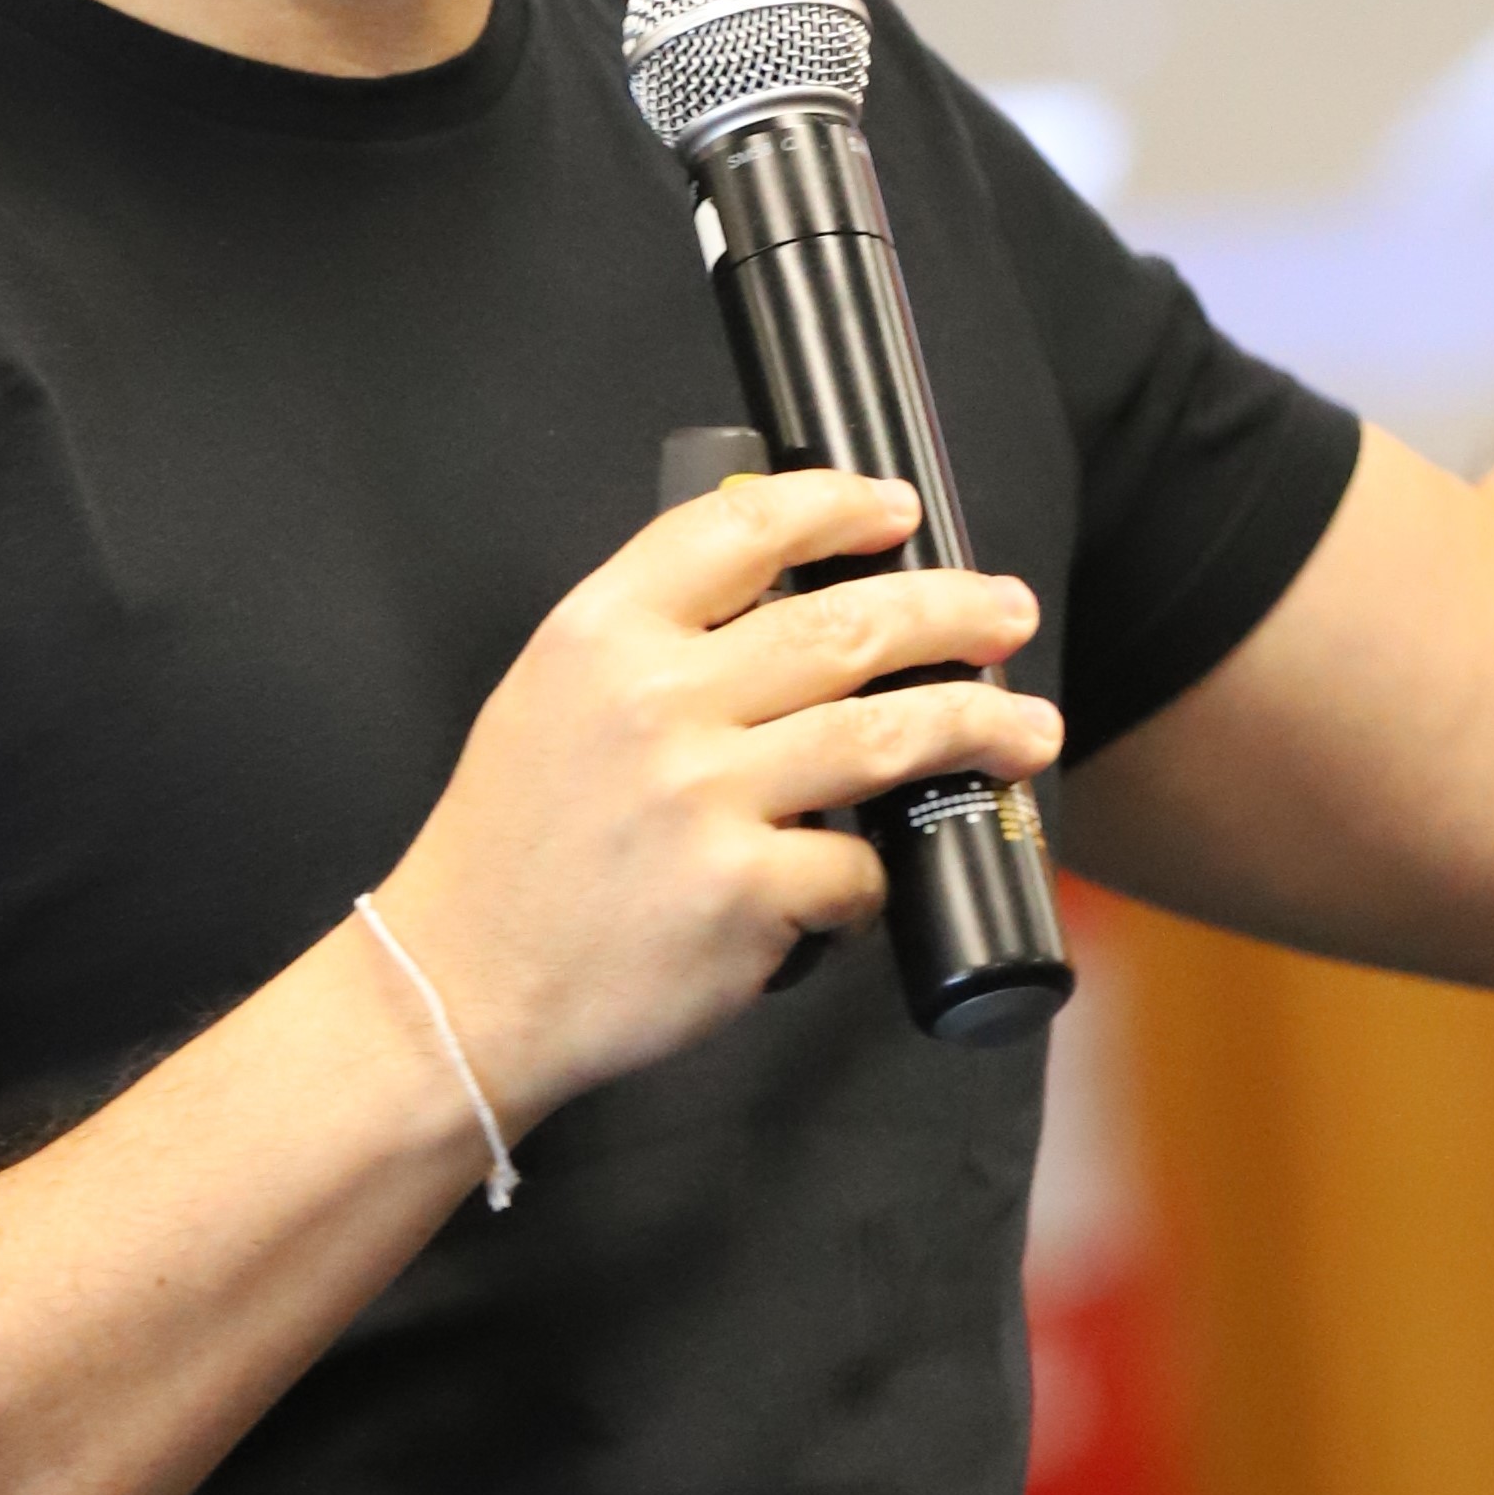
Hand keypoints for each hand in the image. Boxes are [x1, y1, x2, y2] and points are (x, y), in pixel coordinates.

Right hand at [365, 472, 1054, 1124]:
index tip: (898, 509)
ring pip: (885, 734)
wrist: (462, 987)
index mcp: (602, 635)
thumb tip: (784, 592)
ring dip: (978, 725)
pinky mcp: (744, 898)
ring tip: (1032, 729)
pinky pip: (855, 869)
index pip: (739, 530)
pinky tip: (871, 882)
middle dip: (952, 610)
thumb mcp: (552, 694)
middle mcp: (656, 702)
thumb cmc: (515, 843)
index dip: (836, 507)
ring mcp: (704, 800)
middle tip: (1008, 611)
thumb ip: (652, 635)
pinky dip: (872, 878)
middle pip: (845, 624)